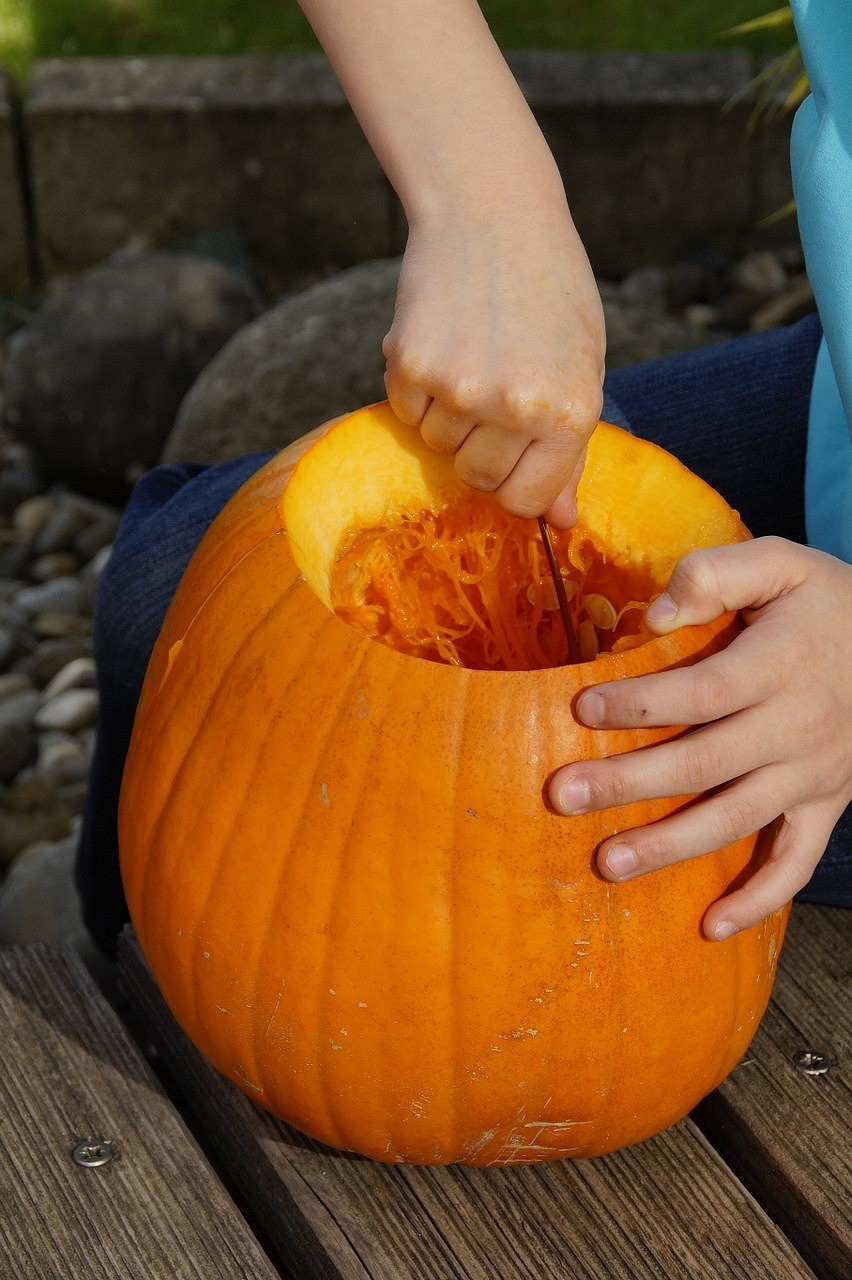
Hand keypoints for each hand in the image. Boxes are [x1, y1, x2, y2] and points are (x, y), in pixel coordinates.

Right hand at [383, 202, 605, 527]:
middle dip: (482, 449)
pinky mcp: (411, 365)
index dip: (517, 484)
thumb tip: (558, 522)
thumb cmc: (550, 293)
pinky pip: (406, 413)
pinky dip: (418, 390)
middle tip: (494, 395)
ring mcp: (459, 388)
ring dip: (449, 415)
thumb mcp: (581, 369)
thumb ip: (569, 451)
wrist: (494, 212)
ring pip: (438, 446)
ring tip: (472, 356)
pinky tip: (444, 343)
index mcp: (568, 414)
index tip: (516, 459)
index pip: (526, 502)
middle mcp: (514, 408)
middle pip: (478, 478)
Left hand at [549, 537, 851, 936]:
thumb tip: (658, 613)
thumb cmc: (825, 602)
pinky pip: (796, 860)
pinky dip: (759, 899)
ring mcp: (813, 774)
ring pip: (736, 819)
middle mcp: (799, 727)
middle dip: (629, 783)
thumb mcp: (782, 562)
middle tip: (562, 796)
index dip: (641, 703)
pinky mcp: (825, 804)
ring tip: (606, 863)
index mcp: (783, 665)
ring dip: (671, 846)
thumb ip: (718, 574)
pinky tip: (711, 927)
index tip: (581, 709)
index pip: (702, 693)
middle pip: (704, 764)